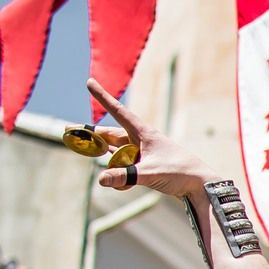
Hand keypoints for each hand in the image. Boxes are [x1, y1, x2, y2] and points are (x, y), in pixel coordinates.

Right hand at [85, 79, 216, 198]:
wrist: (201, 186)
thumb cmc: (179, 172)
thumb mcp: (148, 173)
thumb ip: (124, 176)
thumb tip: (100, 179)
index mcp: (144, 132)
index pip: (118, 111)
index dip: (102, 97)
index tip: (90, 82)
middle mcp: (142, 140)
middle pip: (110, 135)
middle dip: (91, 134)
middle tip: (68, 131)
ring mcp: (144, 153)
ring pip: (116, 152)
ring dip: (104, 156)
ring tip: (86, 154)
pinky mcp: (146, 166)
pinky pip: (126, 168)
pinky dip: (122, 177)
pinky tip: (123, 186)